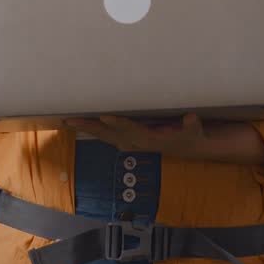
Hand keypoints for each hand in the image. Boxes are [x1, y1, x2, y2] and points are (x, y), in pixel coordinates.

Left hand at [65, 114, 207, 157]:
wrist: (187, 147)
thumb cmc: (190, 135)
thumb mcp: (194, 130)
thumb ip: (192, 125)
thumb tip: (192, 118)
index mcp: (149, 138)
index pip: (131, 129)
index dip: (118, 123)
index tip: (104, 116)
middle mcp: (136, 142)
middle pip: (110, 134)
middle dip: (91, 126)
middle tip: (71, 120)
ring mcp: (131, 142)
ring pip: (105, 135)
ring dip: (88, 129)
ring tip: (69, 121)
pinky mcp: (130, 140)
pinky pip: (108, 136)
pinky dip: (95, 130)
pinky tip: (83, 125)